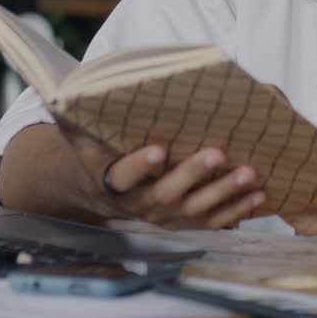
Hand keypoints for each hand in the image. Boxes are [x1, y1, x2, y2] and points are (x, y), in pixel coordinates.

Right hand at [66, 132, 267, 229]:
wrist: (107, 190)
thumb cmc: (101, 154)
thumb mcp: (80, 137)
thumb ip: (72, 119)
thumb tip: (57, 96)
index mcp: (113, 181)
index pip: (123, 177)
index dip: (139, 166)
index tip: (158, 150)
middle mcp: (140, 203)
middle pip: (167, 194)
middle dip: (192, 174)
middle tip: (216, 153)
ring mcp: (166, 215)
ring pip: (196, 209)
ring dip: (223, 192)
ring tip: (248, 172)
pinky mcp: (187, 221)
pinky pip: (215, 220)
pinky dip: (238, 209)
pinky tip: (259, 193)